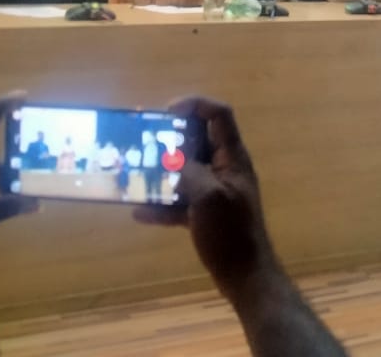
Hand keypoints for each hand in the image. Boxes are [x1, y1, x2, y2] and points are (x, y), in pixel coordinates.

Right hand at [134, 97, 276, 301]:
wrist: (245, 275)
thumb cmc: (230, 232)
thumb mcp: (208, 196)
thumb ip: (190, 170)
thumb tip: (173, 157)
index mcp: (232, 158)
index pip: (219, 115)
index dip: (195, 104)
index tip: (166, 112)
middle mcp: (225, 169)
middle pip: (198, 141)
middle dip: (170, 138)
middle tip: (141, 139)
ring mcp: (216, 191)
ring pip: (186, 171)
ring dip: (162, 172)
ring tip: (135, 171)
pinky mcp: (206, 214)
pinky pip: (181, 201)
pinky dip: (163, 205)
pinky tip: (139, 213)